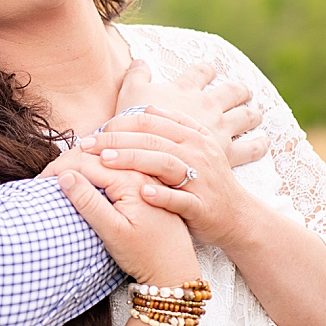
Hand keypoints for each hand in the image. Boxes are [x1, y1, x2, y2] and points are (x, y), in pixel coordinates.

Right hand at [49, 153, 197, 285]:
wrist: (175, 267)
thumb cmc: (145, 255)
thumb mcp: (113, 234)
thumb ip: (89, 203)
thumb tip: (65, 175)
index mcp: (130, 178)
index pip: (85, 161)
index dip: (58, 168)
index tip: (39, 182)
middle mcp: (140, 167)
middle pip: (95, 151)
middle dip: (67, 161)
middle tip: (45, 178)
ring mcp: (145, 170)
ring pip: (107, 152)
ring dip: (81, 158)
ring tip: (60, 173)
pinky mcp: (147, 177)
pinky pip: (118, 159)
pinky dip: (97, 161)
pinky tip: (85, 171)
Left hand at [78, 112, 251, 250]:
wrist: (238, 216)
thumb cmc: (207, 180)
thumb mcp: (196, 147)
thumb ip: (174, 126)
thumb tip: (149, 108)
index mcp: (192, 136)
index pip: (150, 122)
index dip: (120, 123)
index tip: (93, 130)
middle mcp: (197, 153)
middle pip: (152, 139)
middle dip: (116, 139)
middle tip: (86, 145)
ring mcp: (201, 179)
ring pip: (164, 164)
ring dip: (133, 160)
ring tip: (105, 161)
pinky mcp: (202, 206)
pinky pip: (181, 198)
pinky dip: (162, 195)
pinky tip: (142, 193)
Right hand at [98, 58, 267, 169]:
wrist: (149, 153)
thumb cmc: (136, 122)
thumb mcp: (130, 93)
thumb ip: (136, 75)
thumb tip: (140, 60)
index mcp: (187, 89)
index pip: (201, 73)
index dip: (207, 70)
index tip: (211, 70)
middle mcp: (207, 105)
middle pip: (232, 92)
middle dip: (240, 91)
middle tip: (245, 91)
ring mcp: (220, 127)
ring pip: (246, 116)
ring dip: (252, 114)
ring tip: (257, 114)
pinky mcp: (227, 151)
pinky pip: (251, 148)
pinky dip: (259, 145)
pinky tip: (263, 143)